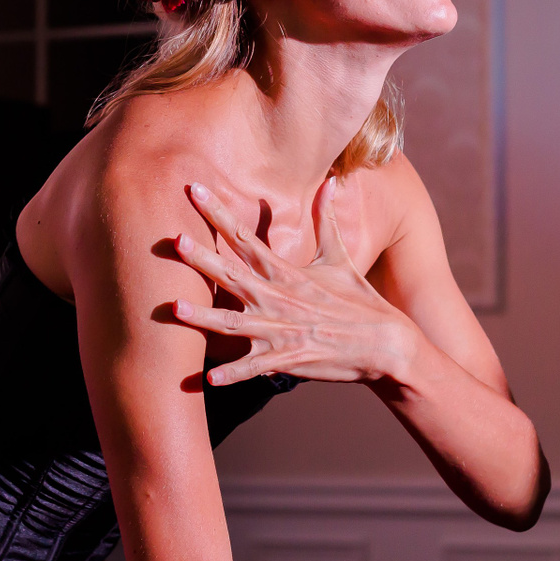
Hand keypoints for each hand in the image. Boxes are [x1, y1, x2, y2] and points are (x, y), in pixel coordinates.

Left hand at [171, 179, 416, 387]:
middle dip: (203, 259)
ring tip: (175, 307)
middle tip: (175, 240)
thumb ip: (326, 219)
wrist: (384, 344)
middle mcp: (279, 299)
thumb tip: (329, 181)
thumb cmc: (358, 299)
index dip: (220, 214)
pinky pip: (254, 368)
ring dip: (204, 317)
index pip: (247, 238)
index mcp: (287, 273)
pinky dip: (233, 374)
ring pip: (234, 322)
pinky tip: (207, 379)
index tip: (196, 192)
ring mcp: (281, 331)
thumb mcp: (340, 256)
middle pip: (233, 275)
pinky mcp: (287, 359)